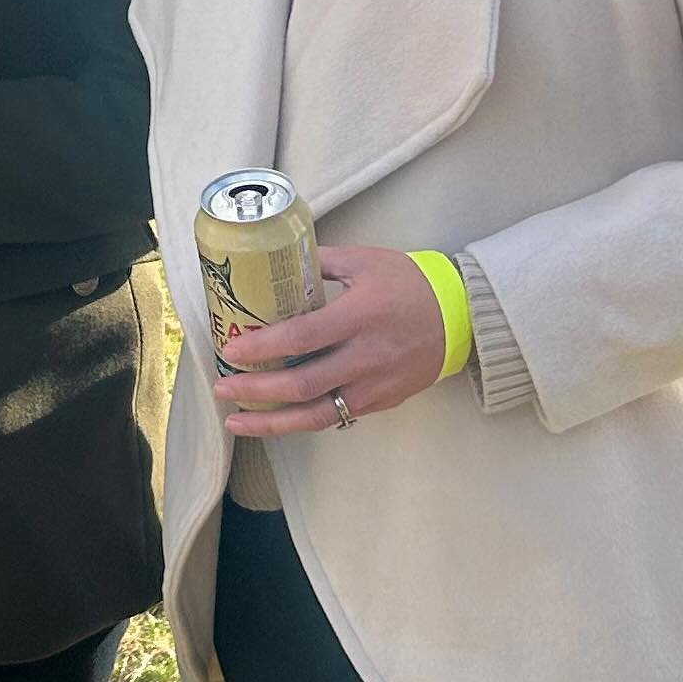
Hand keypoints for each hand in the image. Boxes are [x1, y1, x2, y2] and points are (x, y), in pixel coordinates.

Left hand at [216, 243, 448, 437]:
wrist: (460, 317)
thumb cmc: (408, 283)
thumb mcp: (364, 261)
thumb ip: (319, 261)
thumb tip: (273, 260)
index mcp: (360, 315)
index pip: (303, 337)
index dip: (263, 346)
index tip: (231, 350)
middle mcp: (366, 356)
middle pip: (303, 383)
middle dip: (257, 389)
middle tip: (223, 387)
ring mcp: (374, 385)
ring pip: (317, 414)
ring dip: (272, 422)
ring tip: (236, 421)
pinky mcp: (380, 402)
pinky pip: (335, 416)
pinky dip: (302, 421)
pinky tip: (275, 421)